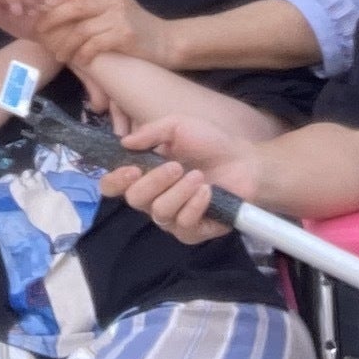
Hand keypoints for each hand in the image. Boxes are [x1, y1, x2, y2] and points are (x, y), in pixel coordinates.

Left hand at [34, 0, 175, 73]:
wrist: (167, 42)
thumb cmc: (136, 28)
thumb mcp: (114, 9)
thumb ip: (92, 6)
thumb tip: (56, 9)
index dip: (53, 0)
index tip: (38, 12)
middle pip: (73, 6)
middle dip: (52, 20)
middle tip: (40, 33)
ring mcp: (119, 16)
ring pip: (82, 28)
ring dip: (66, 44)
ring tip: (58, 55)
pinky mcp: (124, 35)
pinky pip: (95, 44)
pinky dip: (83, 53)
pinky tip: (79, 61)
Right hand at [97, 117, 254, 244]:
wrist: (245, 162)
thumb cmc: (209, 143)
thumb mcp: (178, 126)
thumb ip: (150, 133)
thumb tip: (124, 142)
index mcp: (144, 174)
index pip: (113, 186)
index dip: (114, 181)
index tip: (131, 168)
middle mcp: (152, 199)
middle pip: (134, 200)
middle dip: (154, 182)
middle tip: (176, 166)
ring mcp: (171, 218)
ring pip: (159, 212)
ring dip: (179, 191)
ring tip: (198, 176)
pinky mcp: (192, 232)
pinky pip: (183, 225)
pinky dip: (195, 205)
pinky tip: (208, 192)